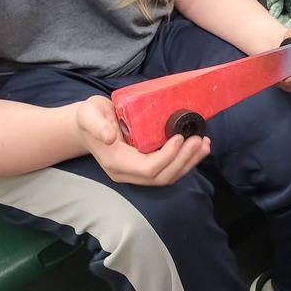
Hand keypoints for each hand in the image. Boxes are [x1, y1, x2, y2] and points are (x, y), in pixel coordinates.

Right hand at [75, 95, 209, 184]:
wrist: (87, 126)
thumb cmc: (89, 117)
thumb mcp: (88, 114)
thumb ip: (96, 124)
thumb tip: (109, 137)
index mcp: (115, 162)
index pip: (147, 169)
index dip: (166, 157)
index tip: (179, 137)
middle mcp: (127, 173)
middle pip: (161, 177)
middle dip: (183, 160)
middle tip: (199, 140)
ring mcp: (136, 173)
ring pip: (167, 176)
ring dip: (188, 162)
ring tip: (204, 144)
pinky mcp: (145, 167)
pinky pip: (168, 170)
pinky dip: (184, 161)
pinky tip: (197, 148)